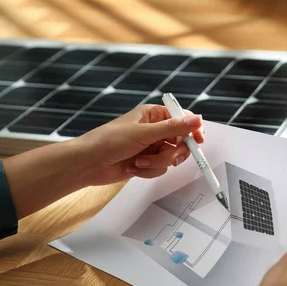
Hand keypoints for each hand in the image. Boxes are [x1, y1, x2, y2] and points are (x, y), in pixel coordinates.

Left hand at [75, 104, 204, 185]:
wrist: (88, 164)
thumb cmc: (109, 141)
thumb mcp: (144, 133)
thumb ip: (173, 128)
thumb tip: (198, 119)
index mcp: (154, 115)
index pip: (183, 119)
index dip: (193, 130)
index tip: (198, 140)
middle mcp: (155, 130)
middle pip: (181, 142)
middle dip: (173, 153)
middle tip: (169, 158)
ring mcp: (152, 147)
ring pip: (171, 158)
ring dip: (156, 163)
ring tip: (138, 162)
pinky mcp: (147, 162)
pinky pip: (161, 169)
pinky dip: (148, 171)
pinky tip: (133, 167)